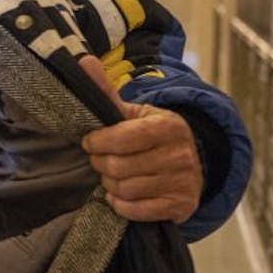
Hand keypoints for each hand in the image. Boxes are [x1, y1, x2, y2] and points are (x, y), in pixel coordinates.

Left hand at [78, 55, 202, 223]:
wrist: (189, 164)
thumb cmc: (152, 136)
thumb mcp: (133, 113)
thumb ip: (106, 92)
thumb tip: (84, 62)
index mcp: (166, 126)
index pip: (120, 138)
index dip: (98, 142)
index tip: (91, 142)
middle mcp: (179, 154)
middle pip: (118, 167)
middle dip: (101, 165)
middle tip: (101, 160)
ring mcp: (182, 181)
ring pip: (125, 189)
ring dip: (110, 185)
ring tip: (114, 176)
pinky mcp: (181, 205)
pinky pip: (137, 211)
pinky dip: (122, 204)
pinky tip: (122, 195)